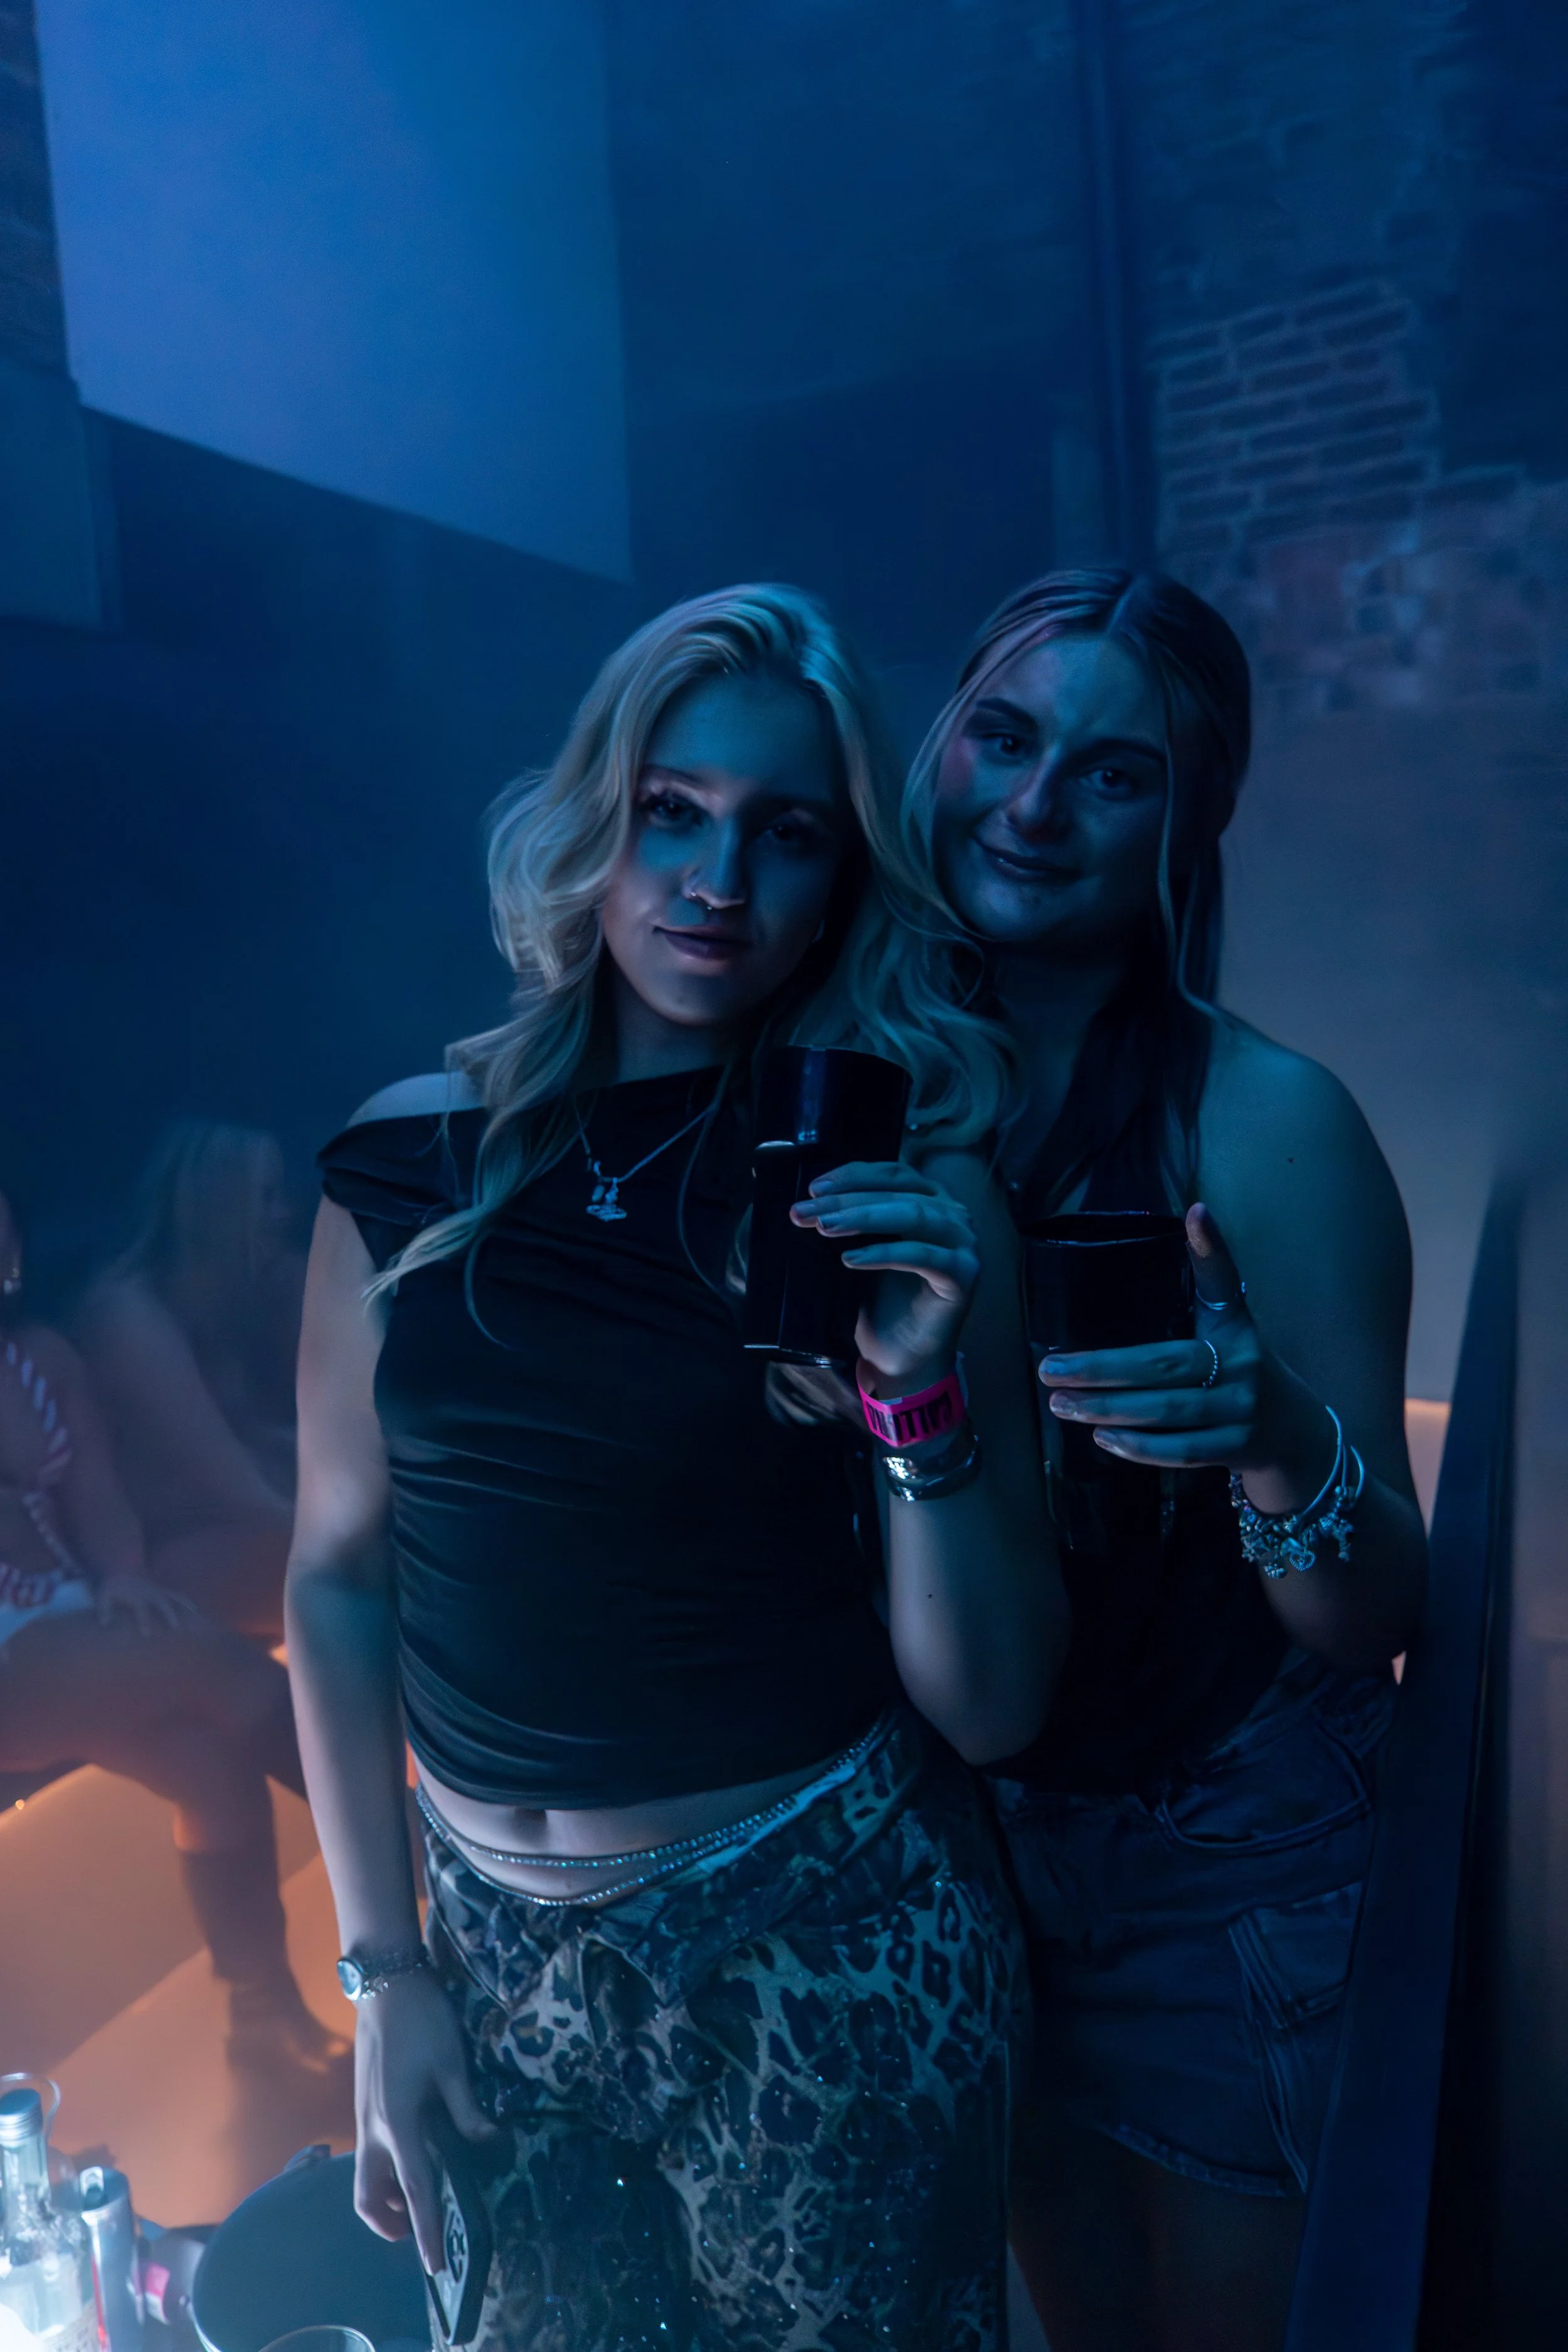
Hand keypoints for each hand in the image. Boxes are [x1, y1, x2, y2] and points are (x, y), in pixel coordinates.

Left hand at [95, 1574, 199, 1634]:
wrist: (122, 1567)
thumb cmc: (114, 1585)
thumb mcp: (104, 1595)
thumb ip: (104, 1609)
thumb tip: (104, 1624)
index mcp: (137, 1595)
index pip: (141, 1610)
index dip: (144, 1622)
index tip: (147, 1635)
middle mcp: (151, 1593)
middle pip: (163, 1603)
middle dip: (170, 1614)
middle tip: (176, 1627)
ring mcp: (159, 1590)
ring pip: (175, 1598)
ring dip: (184, 1608)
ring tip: (194, 1619)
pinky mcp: (164, 1589)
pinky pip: (178, 1595)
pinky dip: (187, 1602)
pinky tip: (195, 1611)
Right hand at [353, 1965, 499, 2273]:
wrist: (385, 1985)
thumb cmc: (423, 2020)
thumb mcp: (452, 2064)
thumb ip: (467, 2110)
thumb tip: (490, 2142)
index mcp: (398, 2124)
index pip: (414, 2190)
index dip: (426, 2230)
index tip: (434, 2265)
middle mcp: (374, 2130)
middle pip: (369, 2198)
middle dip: (390, 2223)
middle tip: (422, 2226)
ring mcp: (364, 2118)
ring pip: (366, 2178)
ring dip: (386, 2197)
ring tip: (422, 2193)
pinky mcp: (365, 2106)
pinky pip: (370, 2155)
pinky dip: (387, 2170)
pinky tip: (416, 2154)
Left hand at [791, 1160, 979, 1389]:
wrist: (902, 1356)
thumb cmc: (881, 1300)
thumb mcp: (861, 1249)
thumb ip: (850, 1220)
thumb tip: (808, 1199)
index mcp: (930, 1199)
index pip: (891, 1173)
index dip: (852, 1176)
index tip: (812, 1189)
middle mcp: (953, 1214)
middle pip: (897, 1192)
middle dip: (846, 1200)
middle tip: (805, 1212)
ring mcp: (963, 1243)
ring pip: (912, 1215)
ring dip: (863, 1218)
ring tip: (824, 1228)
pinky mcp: (963, 1275)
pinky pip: (923, 1256)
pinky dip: (884, 1254)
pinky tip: (850, 1260)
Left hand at [1037, 1204, 1335, 1508]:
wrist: (1298, 1435)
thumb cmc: (1243, 1373)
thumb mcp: (1229, 1331)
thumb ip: (1201, 1295)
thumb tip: (1179, 1229)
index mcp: (1236, 1327)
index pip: (1224, 1283)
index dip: (1211, 1250)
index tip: (1197, 1212)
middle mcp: (1242, 1364)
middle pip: (1166, 1364)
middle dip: (1103, 1369)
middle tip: (1050, 1370)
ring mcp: (1242, 1410)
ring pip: (1168, 1411)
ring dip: (1111, 1410)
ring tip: (1064, 1405)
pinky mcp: (1237, 1448)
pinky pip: (1183, 1451)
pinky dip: (1141, 1448)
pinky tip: (1103, 1439)